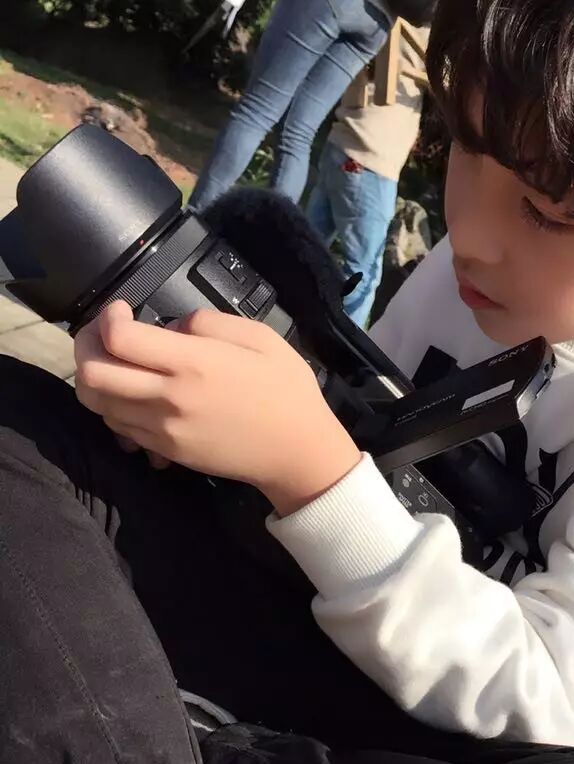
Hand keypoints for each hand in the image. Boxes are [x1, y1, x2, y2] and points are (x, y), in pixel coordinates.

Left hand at [74, 302, 361, 514]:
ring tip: (116, 363)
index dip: (107, 318)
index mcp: (193, 363)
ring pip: (97, 404)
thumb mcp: (262, 339)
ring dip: (96, 378)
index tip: (122, 310)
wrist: (298, 453)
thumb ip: (210, 322)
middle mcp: (168, 398)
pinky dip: (114, 406)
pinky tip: (134, 393)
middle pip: (92, 374)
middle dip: (85, 347)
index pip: (118, 339)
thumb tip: (172, 327)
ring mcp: (163, 430)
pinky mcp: (166, 451)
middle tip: (103, 336)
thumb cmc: (287, 391)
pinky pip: (118, 427)